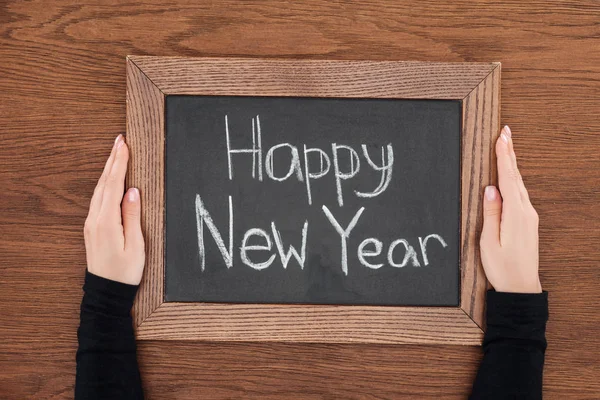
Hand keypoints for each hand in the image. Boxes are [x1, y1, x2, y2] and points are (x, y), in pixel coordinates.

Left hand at [84, 134, 144, 284]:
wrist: (106, 291)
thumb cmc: (125, 272)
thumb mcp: (136, 245)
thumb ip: (133, 216)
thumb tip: (133, 191)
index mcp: (107, 222)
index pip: (114, 185)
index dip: (119, 163)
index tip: (124, 145)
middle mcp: (95, 219)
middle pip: (104, 183)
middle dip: (113, 160)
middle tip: (120, 140)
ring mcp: (92, 223)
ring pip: (99, 189)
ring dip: (108, 169)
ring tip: (116, 153)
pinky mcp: (93, 227)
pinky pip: (98, 198)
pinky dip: (105, 183)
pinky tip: (110, 178)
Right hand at [480, 126, 541, 293]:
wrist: (521, 287)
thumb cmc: (502, 267)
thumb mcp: (489, 241)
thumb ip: (491, 213)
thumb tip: (490, 190)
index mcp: (516, 214)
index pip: (507, 178)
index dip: (503, 156)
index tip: (501, 137)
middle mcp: (526, 212)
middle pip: (516, 176)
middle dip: (509, 153)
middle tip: (505, 132)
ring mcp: (529, 216)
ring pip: (519, 184)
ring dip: (512, 164)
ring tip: (506, 147)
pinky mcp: (528, 222)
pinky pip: (520, 193)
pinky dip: (514, 179)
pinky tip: (509, 175)